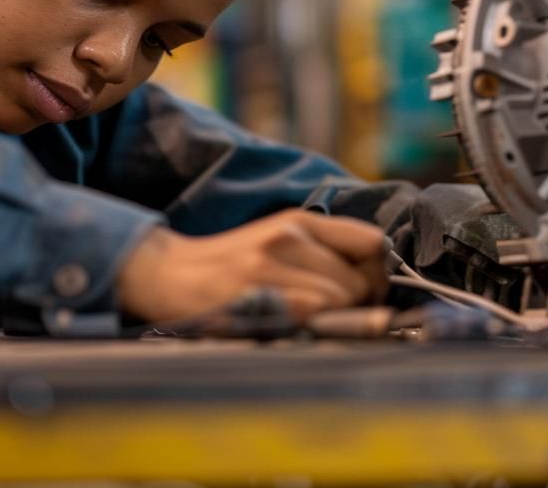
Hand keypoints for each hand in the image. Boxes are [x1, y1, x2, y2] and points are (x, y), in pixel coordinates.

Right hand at [115, 209, 388, 324]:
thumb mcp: (276, 239)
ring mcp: (274, 267)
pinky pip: (314, 317)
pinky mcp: (261, 296)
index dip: (378, 272)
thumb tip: (375, 277)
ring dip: (332, 318)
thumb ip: (322, 250)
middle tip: (329, 313)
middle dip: (355, 303)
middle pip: (360, 280)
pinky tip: (290, 324)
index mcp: (298, 220)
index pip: (371, 241)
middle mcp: (290, 236)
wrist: (169, 273)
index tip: (365, 289)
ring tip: (303, 318)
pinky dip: (312, 327)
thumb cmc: (229, 264)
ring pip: (340, 301)